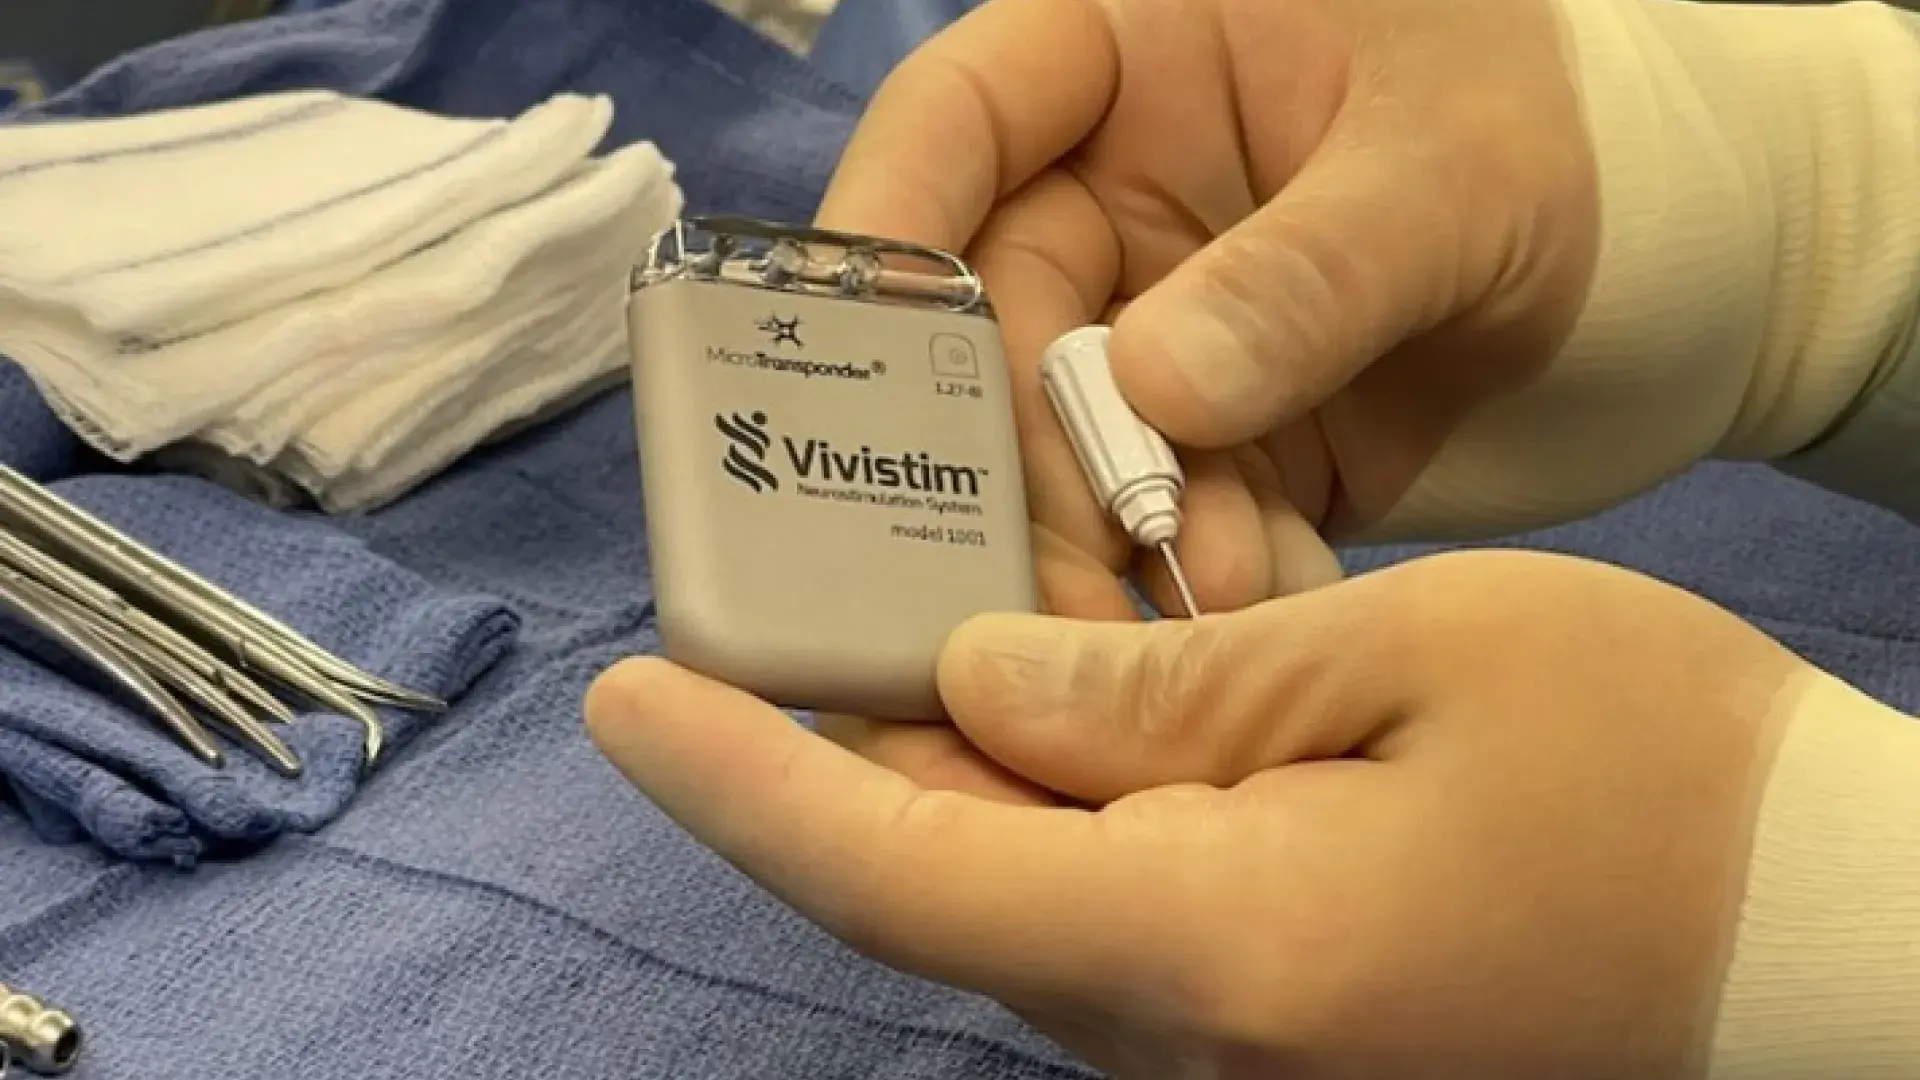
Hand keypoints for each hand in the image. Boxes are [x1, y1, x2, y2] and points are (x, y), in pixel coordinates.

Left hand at [587, 550, 1812, 1078]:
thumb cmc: (1660, 781)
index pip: (905, 874)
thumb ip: (1169, 687)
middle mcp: (1195, 1041)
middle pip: (946, 888)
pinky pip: (1106, 927)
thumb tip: (981, 683)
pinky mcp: (1274, 1040)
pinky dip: (1050, 819)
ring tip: (923, 629)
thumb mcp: (1415, 660)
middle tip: (790, 608)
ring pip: (1018, 907)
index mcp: (1220, 943)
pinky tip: (1069, 714)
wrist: (1821, 942)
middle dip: (846, 753)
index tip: (629, 702)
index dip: (744, 785)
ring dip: (949, 778)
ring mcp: (1233, 1059)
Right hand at [816, 0, 1784, 620]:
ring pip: (1060, 453)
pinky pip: (1160, 526)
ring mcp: (1157, 332)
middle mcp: (1115, 197)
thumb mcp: (1457, 171)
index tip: (864, 363)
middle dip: (1011, 460)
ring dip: (1108, 547)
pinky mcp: (1211, 447)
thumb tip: (1154, 389)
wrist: (1689, 269)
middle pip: (986, 329)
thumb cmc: (1576, 137)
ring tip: (1205, 613)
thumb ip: (1310, 270)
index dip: (889, 233)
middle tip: (1044, 580)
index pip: (960, 119)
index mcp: (1137, 58)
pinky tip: (1262, 620)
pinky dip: (1195, 587)